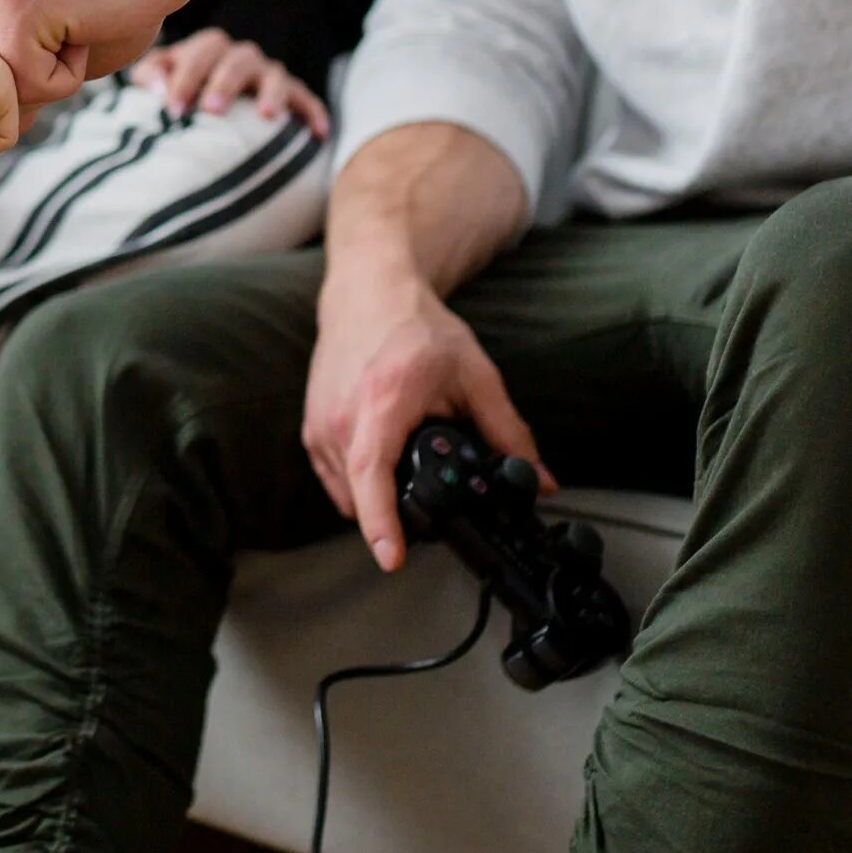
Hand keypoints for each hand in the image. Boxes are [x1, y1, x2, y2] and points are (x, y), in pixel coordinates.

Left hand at [0, 0, 211, 117]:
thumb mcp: (31, 41)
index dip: (12, 76)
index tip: (48, 29)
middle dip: (30, 79)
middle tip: (65, 27)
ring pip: (2, 94)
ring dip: (50, 78)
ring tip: (74, 25)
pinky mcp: (15, 4)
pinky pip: (34, 88)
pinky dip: (72, 75)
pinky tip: (86, 24)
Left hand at [131, 31, 330, 137]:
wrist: (198, 108)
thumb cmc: (174, 93)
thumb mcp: (154, 82)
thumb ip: (150, 77)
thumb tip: (161, 90)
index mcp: (209, 49)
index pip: (202, 52)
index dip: (187, 77)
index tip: (173, 109)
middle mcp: (241, 58)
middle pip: (239, 60)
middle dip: (226, 83)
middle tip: (212, 110)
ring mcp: (267, 75)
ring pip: (274, 74)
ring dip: (271, 93)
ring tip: (267, 117)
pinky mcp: (290, 96)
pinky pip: (305, 100)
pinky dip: (313, 113)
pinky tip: (319, 134)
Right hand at [302, 267, 550, 571]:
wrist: (367, 295)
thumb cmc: (415, 329)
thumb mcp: (475, 377)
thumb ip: (508, 433)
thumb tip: (540, 481)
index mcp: (384, 402)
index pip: (373, 474)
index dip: (382, 522)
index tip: (391, 557)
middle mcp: (343, 418)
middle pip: (364, 496)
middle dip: (398, 514)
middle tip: (434, 503)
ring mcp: (321, 425)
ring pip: (347, 494)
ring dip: (377, 499)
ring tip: (408, 471)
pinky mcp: (311, 429)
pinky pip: (334, 480)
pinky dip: (359, 485)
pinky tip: (385, 464)